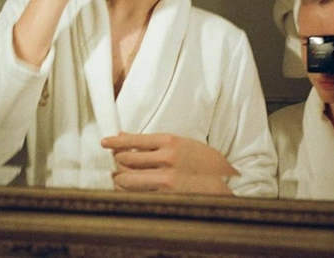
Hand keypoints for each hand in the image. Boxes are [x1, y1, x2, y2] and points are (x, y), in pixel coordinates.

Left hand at [101, 132, 236, 194]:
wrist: (228, 184)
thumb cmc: (206, 163)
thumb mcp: (183, 144)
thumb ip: (155, 142)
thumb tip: (126, 136)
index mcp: (170, 141)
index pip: (134, 140)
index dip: (116, 142)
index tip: (105, 142)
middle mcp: (165, 158)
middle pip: (127, 160)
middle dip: (117, 162)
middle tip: (113, 163)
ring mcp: (165, 179)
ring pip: (129, 179)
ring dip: (120, 178)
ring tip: (119, 177)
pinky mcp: (166, 196)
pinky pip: (138, 194)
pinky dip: (130, 191)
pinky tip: (129, 190)